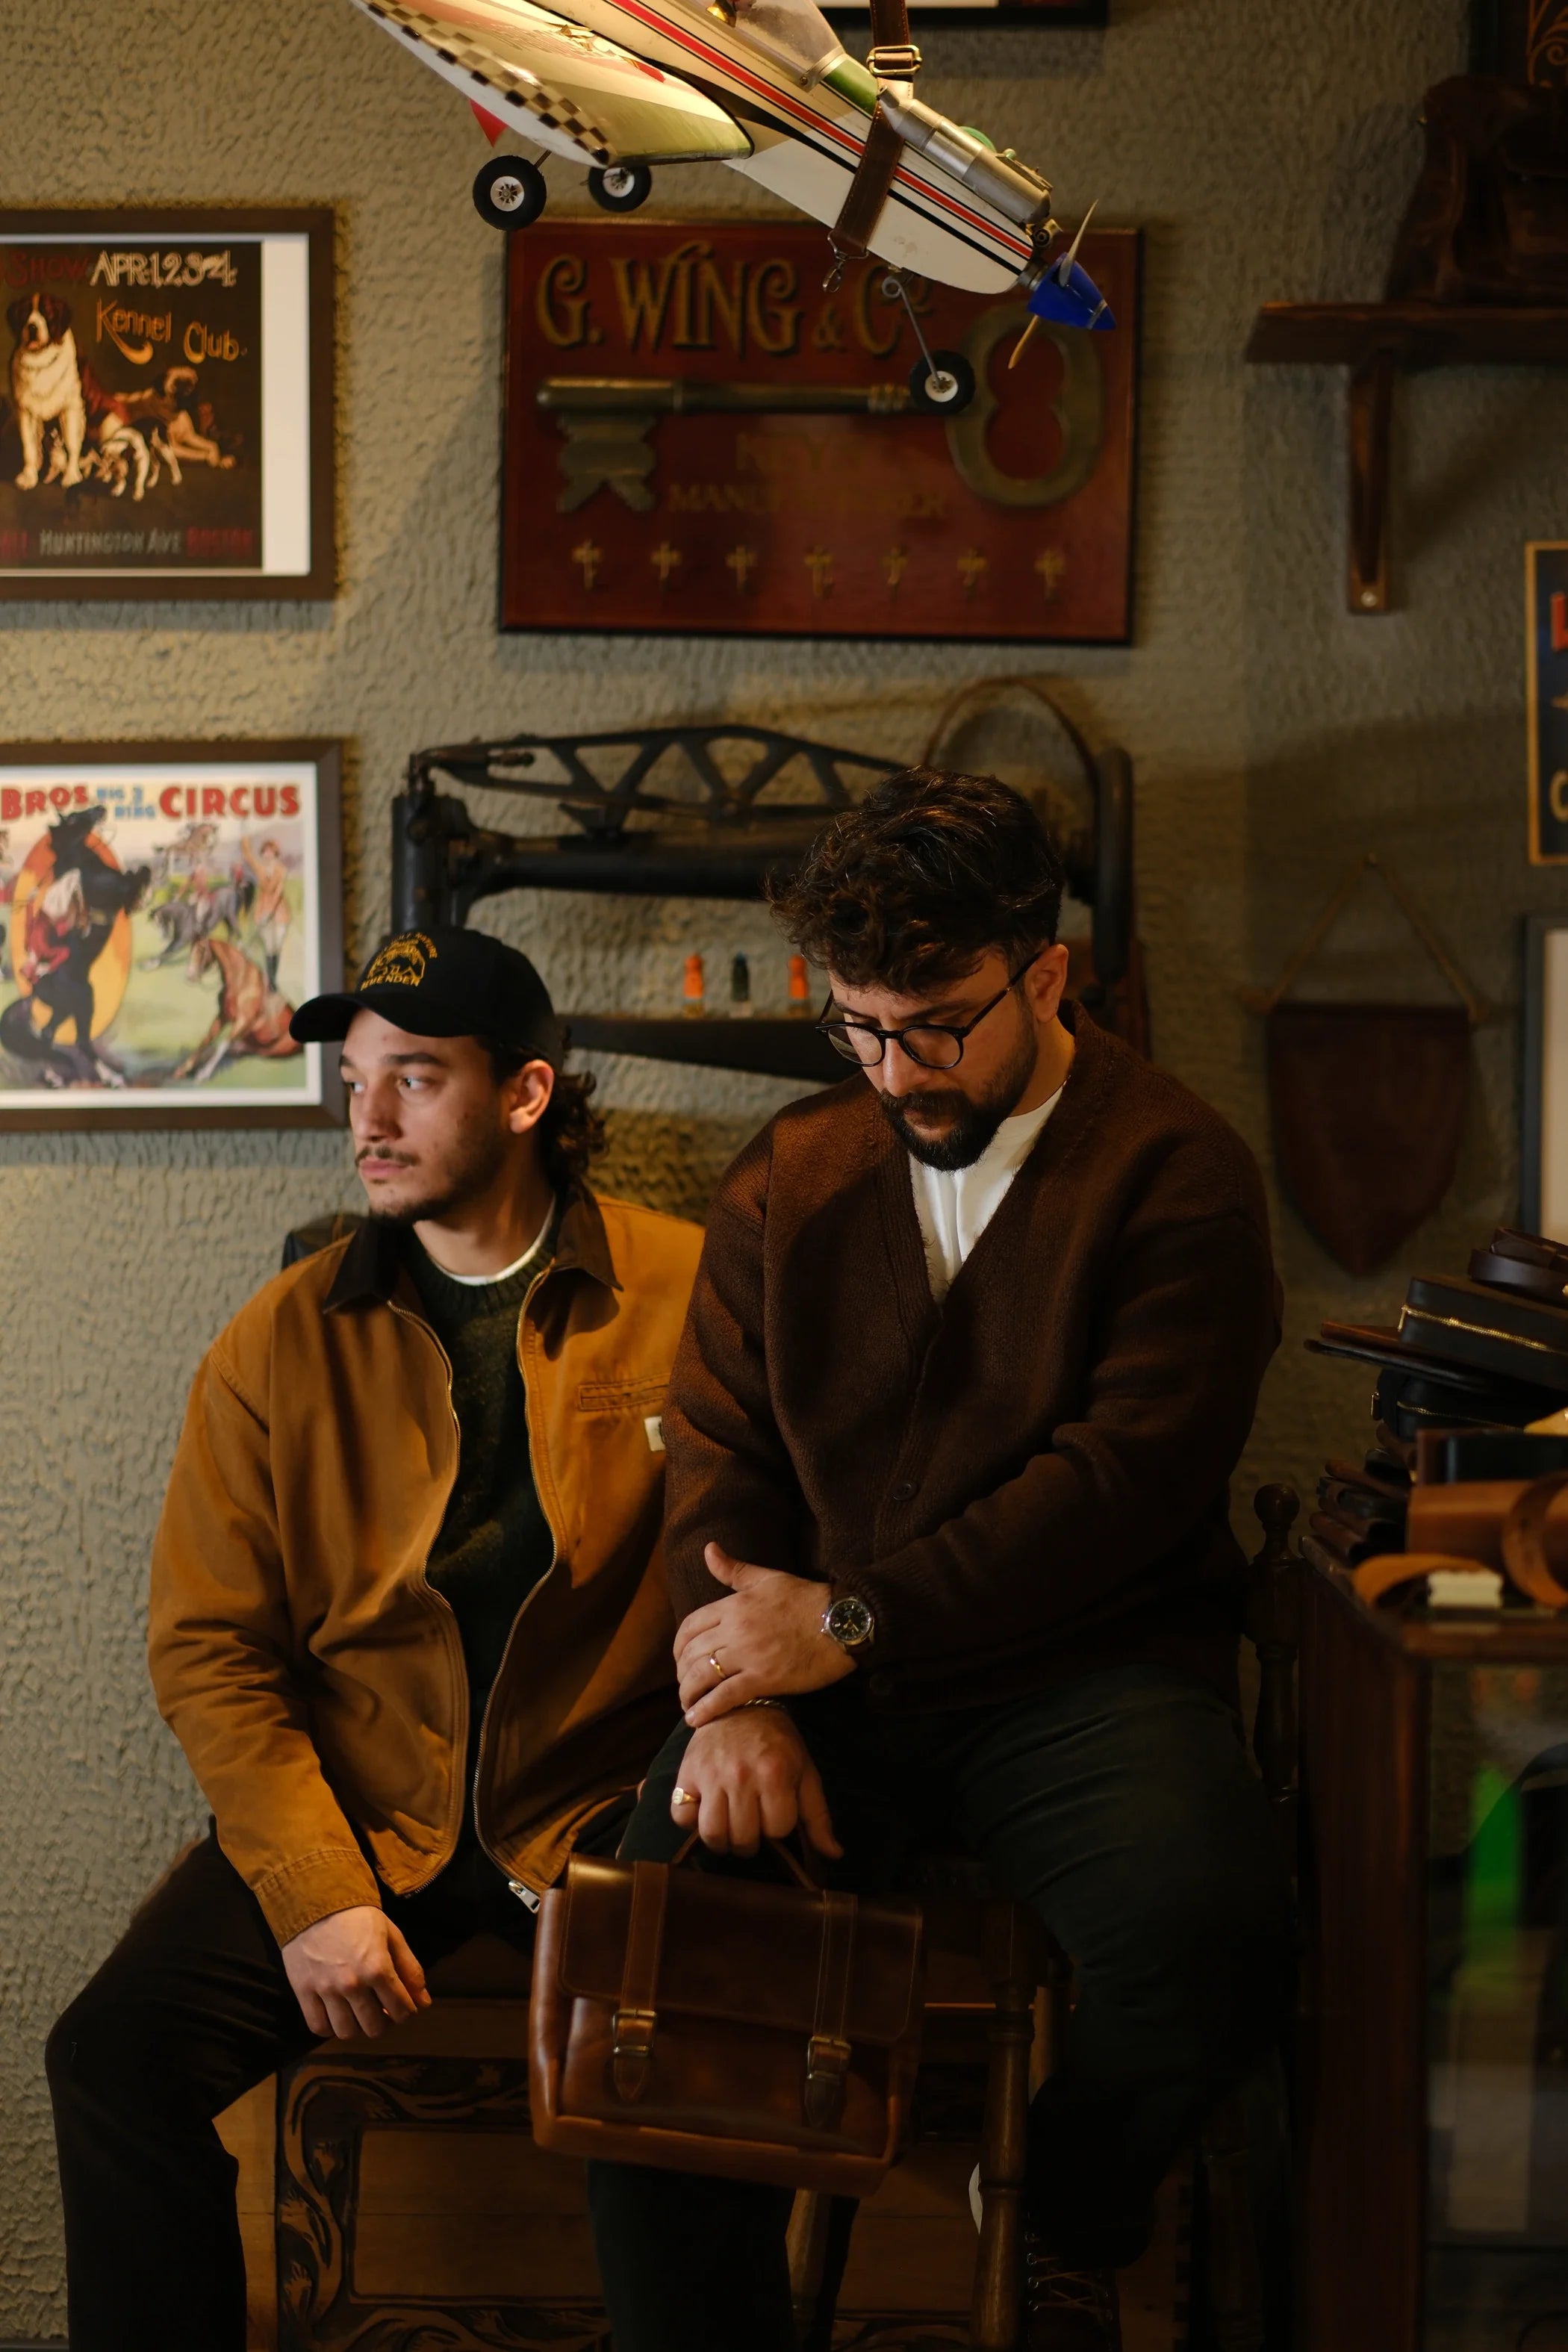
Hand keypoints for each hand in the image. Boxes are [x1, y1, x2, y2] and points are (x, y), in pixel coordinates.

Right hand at [281, 1905, 431, 2039]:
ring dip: (357, 2027)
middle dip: (384, 2022)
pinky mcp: (303, 1991)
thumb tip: (424, 2003)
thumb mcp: (392, 1936)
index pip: (401, 2010)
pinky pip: (318, 2027)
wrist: (316, 1902)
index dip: (407, 2012)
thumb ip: (410, 1970)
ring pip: (347, 2032)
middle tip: (382, 2010)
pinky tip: (335, 2014)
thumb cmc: (359, 1918)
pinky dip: (329, 2027)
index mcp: (378, 1968)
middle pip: (375, 2028)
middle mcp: (352, 1984)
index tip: (403, 2007)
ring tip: (359, 2012)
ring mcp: (326, 1990)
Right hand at [669, 1710, 842, 1857]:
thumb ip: (817, 1814)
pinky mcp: (686, 1772)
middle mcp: (741, 1776)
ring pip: (712, 1834)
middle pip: (744, 1839)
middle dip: (751, 1840)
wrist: (740, 1704)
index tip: (775, 1812)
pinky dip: (690, 1822)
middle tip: (751, 1825)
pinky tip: (705, 1812)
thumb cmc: (777, 1742)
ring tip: (729, 1827)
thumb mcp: (804, 1771)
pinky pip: (680, 1817)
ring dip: (722, 1840)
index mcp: (774, 1774)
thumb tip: (835, 1854)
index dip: (778, 1826)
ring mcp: (710, 1775)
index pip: (778, 1830)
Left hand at [675, 1545, 854, 1726]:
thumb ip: (733, 1570)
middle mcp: (734, 1630)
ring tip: (688, 1705)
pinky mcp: (763, 1679)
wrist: (840, 1622)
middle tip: (684, 1685)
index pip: (690, 1626)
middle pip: (691, 1654)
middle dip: (681, 1673)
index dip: (678, 1646)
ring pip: (702, 1676)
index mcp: (733, 1606)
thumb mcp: (767, 1578)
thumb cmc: (806, 1599)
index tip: (680, 1659)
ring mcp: (748, 1656)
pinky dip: (706, 1710)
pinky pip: (725, 1697)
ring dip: (688, 1694)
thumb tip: (708, 1549)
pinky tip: (696, 1719)